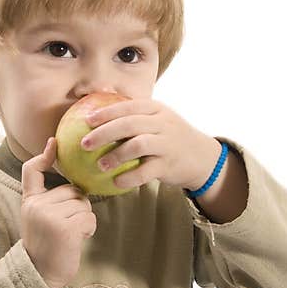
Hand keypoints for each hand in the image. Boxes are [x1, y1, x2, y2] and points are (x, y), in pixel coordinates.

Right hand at [21, 137, 96, 287]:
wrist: (41, 275)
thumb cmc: (46, 247)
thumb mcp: (39, 219)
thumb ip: (49, 201)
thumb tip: (75, 185)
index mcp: (30, 201)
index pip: (32, 171)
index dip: (44, 155)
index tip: (54, 143)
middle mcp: (37, 205)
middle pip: (72, 190)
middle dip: (77, 206)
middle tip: (67, 226)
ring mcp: (50, 216)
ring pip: (83, 204)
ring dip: (84, 219)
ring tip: (71, 234)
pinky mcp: (65, 228)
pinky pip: (89, 217)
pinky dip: (88, 228)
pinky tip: (78, 239)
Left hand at [80, 99, 221, 191]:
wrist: (202, 157)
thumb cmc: (169, 137)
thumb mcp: (157, 119)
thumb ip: (133, 114)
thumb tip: (97, 104)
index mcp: (156, 109)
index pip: (128, 106)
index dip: (106, 113)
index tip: (86, 121)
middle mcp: (162, 123)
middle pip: (129, 124)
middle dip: (104, 133)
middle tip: (85, 144)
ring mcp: (167, 143)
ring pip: (138, 145)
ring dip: (116, 155)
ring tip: (100, 165)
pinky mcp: (170, 164)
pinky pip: (147, 171)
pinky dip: (130, 177)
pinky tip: (116, 182)